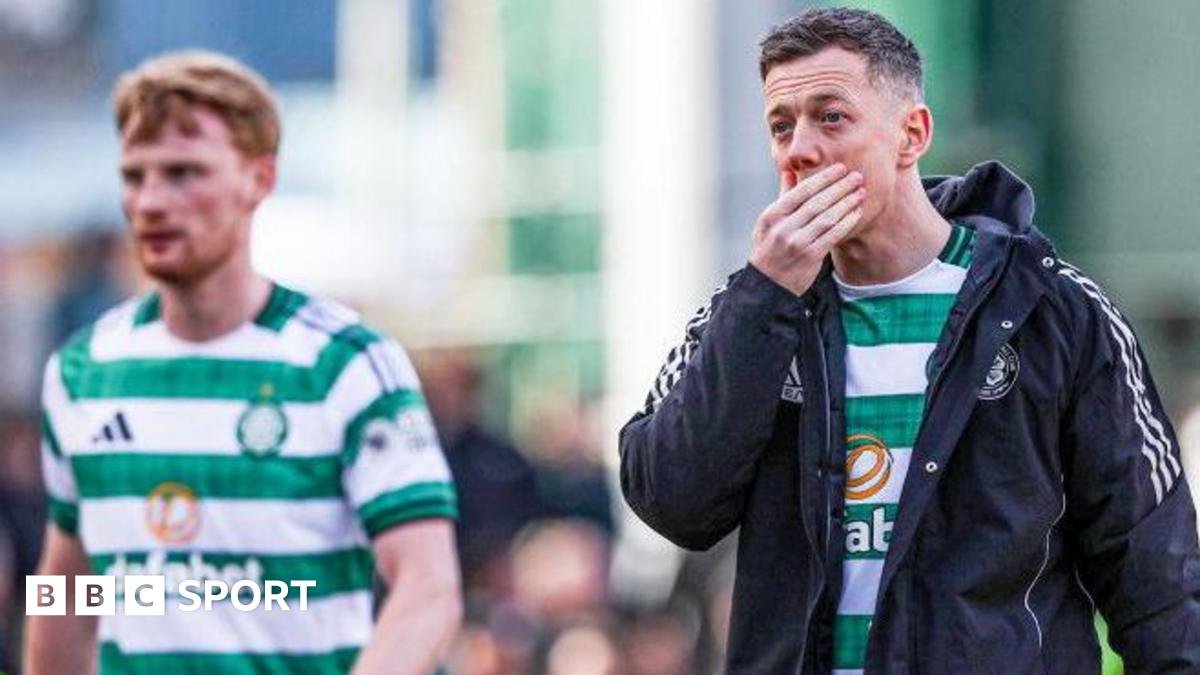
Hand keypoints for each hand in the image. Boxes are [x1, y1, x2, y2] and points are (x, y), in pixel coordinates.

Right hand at [749, 163, 864, 294]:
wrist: (767, 285)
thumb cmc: (768, 249)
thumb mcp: (768, 222)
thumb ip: (782, 196)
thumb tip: (789, 170)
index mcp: (772, 216)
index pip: (801, 191)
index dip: (823, 178)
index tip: (840, 168)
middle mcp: (783, 228)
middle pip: (817, 202)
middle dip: (839, 187)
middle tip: (857, 176)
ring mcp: (797, 243)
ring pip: (827, 218)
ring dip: (846, 203)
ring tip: (860, 192)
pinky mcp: (810, 256)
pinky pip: (833, 235)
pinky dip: (846, 223)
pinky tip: (856, 213)